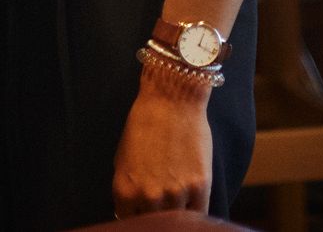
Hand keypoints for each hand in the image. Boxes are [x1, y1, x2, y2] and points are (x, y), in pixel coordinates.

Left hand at [111, 75, 214, 215]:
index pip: (129, 222)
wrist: (171, 102)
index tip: (143, 215)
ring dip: (174, 214)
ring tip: (174, 202)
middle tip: (160, 205)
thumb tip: (131, 212)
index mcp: (124, 190)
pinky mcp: (200, 188)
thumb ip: (128, 191)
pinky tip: (190, 204)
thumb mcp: (123, 160)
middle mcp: (148, 196)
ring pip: (176, 222)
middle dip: (154, 216)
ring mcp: (175, 194)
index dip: (136, 219)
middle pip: (153, 224)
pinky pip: (198, 214)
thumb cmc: (143, 127)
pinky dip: (193, 213)